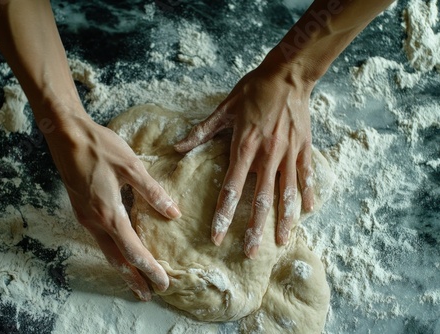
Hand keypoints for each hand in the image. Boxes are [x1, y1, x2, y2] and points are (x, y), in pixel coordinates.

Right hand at [45, 111, 180, 300]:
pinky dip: (112, 251)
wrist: (66, 135)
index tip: (163, 283)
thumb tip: (173, 213)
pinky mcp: (81, 209)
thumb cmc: (99, 147)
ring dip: (122, 268)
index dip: (149, 268)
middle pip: (116, 259)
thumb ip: (152, 192)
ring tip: (136, 280)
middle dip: (133, 279)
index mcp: (109, 213)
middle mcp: (94, 222)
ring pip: (105, 251)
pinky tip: (120, 250)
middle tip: (148, 294)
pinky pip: (99, 238)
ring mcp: (85, 217)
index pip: (132, 250)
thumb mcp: (131, 166)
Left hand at [175, 63, 314, 257]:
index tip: (217, 235)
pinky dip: (308, 193)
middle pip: (260, 199)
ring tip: (282, 242)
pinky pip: (306, 176)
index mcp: (244, 147)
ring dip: (284, 219)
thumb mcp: (224, 109)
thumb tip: (177, 147)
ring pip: (286, 193)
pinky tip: (309, 211)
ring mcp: (288, 153)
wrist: (287, 74)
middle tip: (249, 252)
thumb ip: (201, 131)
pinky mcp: (304, 148)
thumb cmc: (253, 90)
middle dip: (254, 228)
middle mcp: (267, 155)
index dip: (223, 214)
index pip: (232, 188)